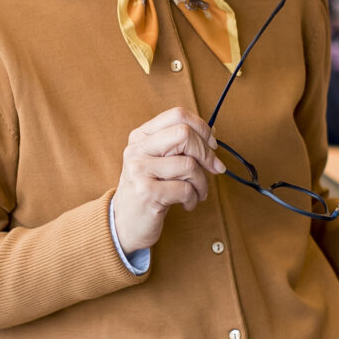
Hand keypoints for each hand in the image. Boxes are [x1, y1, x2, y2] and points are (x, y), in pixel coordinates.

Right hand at [111, 107, 225, 251]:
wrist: (124, 223)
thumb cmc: (149, 190)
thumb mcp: (160, 162)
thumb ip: (180, 145)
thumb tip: (212, 131)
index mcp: (141, 136)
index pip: (177, 115)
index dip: (201, 128)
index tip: (212, 145)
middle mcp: (137, 149)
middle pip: (184, 134)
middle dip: (206, 154)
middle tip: (215, 169)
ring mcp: (139, 170)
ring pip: (189, 164)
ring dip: (202, 182)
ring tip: (198, 193)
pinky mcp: (146, 192)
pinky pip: (185, 189)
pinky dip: (194, 198)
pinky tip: (187, 204)